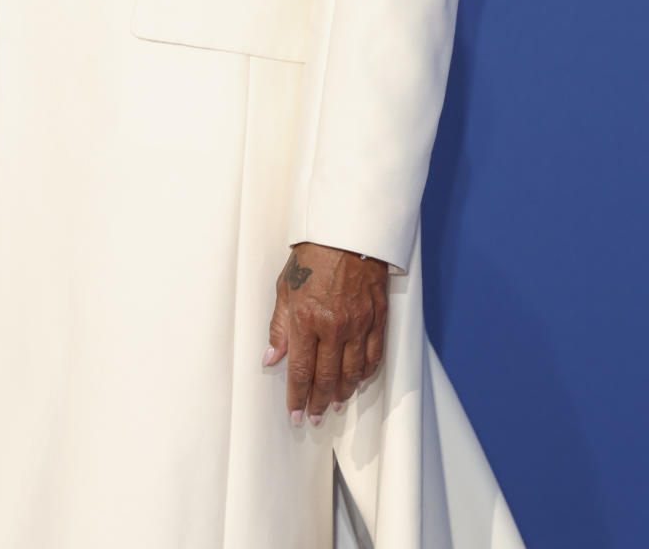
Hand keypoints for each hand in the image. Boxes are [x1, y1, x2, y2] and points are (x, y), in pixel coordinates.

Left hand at [263, 241, 388, 424]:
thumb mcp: (285, 287)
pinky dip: (366, 373)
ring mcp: (358, 323)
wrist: (347, 231)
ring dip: (343, 392)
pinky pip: (374, 355)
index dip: (297, 397)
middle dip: (318, 402)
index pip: (300, 371)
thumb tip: (271, 358)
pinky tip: (358, 380)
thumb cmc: (312, 255)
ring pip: (352, 372)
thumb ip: (279, 327)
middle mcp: (333, 326)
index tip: (294, 414)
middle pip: (327, 378)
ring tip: (335, 403)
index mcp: (306, 319)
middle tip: (314, 417)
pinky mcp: (377, 317)